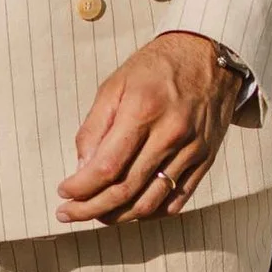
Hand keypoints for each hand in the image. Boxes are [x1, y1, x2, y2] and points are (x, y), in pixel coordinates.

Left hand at [56, 31, 247, 226]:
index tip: (63, 193)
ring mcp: (192, 150)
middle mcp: (170, 134)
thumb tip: (81, 168)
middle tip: (69, 213)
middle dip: (91, 209)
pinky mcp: (205, 159)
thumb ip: (95, 127)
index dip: (81, 188)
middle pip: (126, 190)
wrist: (208, 55)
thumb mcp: (115, 84)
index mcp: (143, 111)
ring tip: (97, 214)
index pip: (107, 166)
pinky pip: (176, 201)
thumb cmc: (156, 68)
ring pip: (150, 202)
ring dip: (118, 216)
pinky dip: (149, 212)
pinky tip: (130, 209)